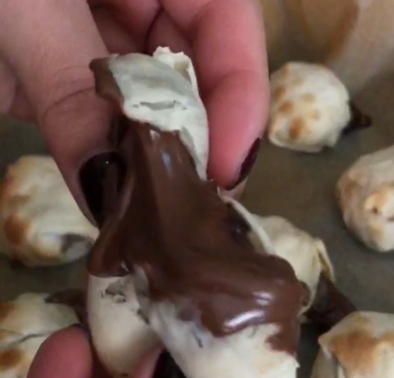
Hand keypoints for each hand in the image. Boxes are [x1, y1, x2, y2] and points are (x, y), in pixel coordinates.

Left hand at [0, 0, 268, 211]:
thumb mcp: (17, 9)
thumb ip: (74, 90)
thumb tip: (110, 192)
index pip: (230, 20)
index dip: (241, 92)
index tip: (227, 167)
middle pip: (202, 69)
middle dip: (205, 136)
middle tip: (203, 202)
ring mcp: (104, 40)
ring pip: (158, 103)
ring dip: (162, 157)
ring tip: (170, 212)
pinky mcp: (68, 76)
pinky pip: (110, 120)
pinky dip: (116, 159)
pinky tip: (121, 197)